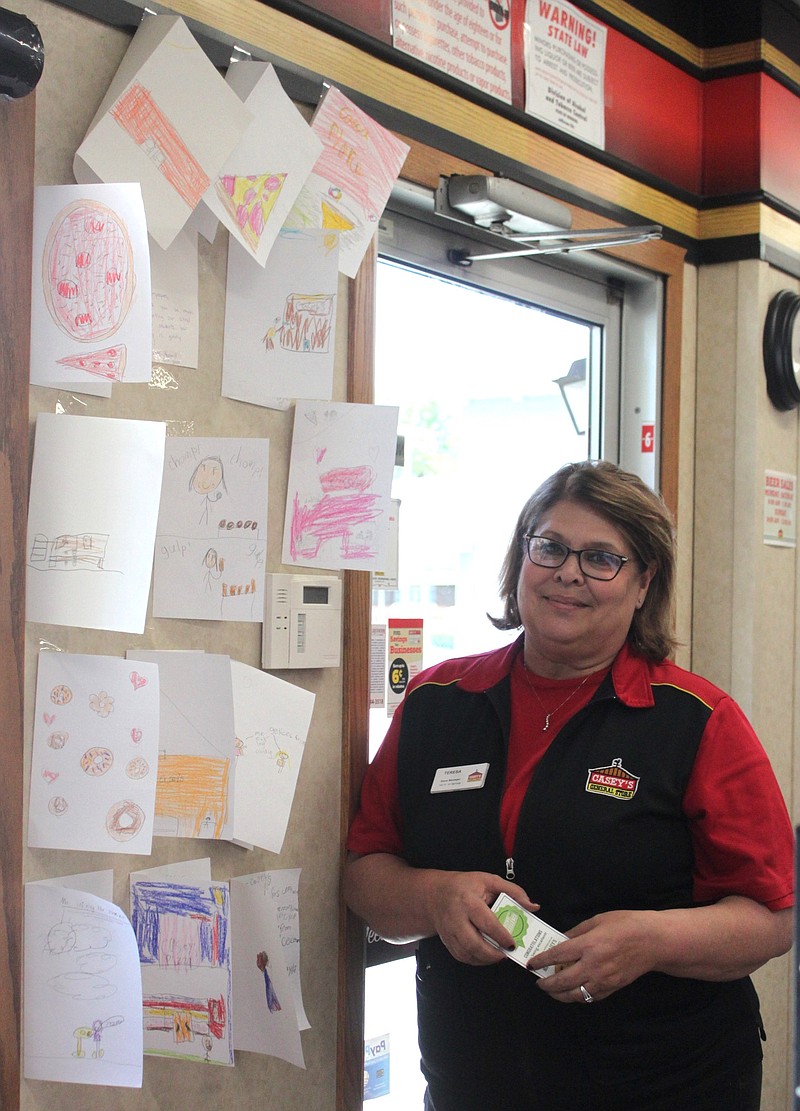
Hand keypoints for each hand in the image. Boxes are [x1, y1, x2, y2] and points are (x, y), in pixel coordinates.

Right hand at [426, 871, 539, 965]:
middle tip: (507, 953)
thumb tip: (533, 906)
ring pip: (467, 954)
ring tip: (499, 955)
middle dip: (493, 954)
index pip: (486, 922)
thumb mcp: (489, 881)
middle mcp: (456, 918)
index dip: (501, 936)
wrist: (436, 894)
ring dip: (485, 959)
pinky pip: (462, 957)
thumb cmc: (465, 886)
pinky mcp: (447, 942)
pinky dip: (476, 960)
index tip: (513, 943)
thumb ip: (514, 891)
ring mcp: (449, 932)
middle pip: (473, 943)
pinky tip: (486, 956)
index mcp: (468, 901)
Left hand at [527, 909, 658, 1002]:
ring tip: (551, 990)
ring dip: (559, 995)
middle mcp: (594, 966)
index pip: (558, 956)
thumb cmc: (626, 925)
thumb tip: (560, 940)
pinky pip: (590, 997)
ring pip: (575, 995)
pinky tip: (572, 991)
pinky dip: (578, 996)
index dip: (541, 961)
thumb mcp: (598, 920)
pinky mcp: (613, 988)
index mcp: (589, 945)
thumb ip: (577, 932)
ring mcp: (604, 980)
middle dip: (546, 983)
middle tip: (538, 981)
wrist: (653, 942)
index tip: (531, 964)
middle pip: (562, 981)